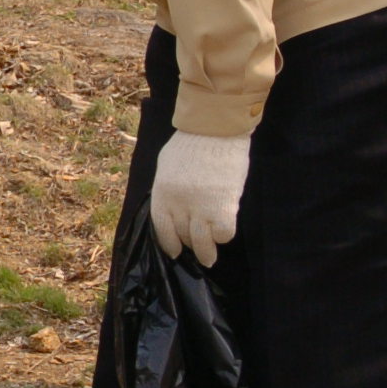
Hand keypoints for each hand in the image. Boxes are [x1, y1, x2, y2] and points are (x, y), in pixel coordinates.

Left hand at [148, 130, 251, 266]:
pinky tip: (223, 231)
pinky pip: (223, 234)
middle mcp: (179, 205)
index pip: (162, 228)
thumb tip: (172, 207)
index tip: (175, 251)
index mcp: (162, 194)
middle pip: (183, 236)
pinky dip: (223, 236)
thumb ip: (168, 189)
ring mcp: (201, 208)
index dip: (169, 243)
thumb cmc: (190, 143)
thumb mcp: (167, 166)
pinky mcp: (224, 207)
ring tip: (209, 257)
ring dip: (206, 252)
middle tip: (197, 249)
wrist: (215, 130)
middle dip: (189, 244)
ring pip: (202, 242)